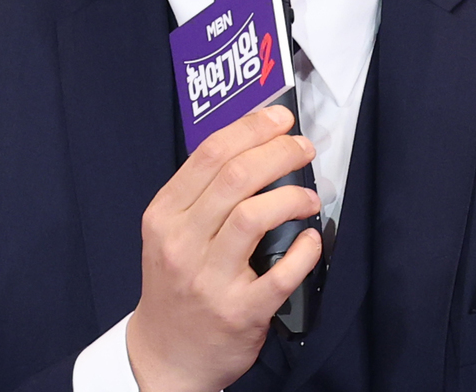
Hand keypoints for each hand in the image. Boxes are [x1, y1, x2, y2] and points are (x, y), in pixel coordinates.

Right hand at [125, 104, 321, 391]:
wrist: (166, 356)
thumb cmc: (175, 284)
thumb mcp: (169, 232)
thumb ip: (201, 193)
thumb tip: (256, 144)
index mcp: (164, 215)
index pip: (209, 154)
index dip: (251, 128)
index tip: (280, 119)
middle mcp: (181, 243)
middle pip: (236, 177)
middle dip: (279, 153)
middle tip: (303, 149)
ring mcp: (208, 280)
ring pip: (254, 216)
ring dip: (292, 198)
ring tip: (309, 197)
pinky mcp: (239, 312)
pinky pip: (281, 273)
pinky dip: (304, 251)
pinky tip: (311, 240)